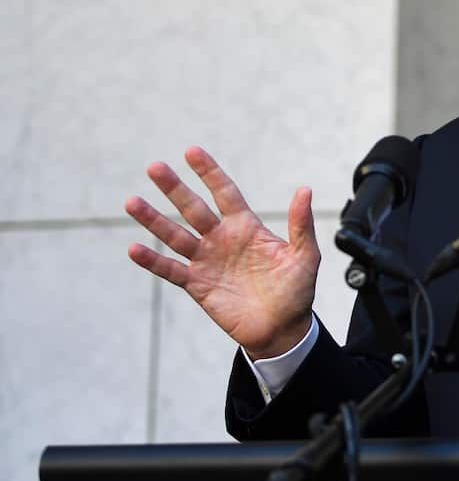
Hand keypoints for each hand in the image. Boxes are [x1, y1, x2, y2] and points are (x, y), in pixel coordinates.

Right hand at [125, 147, 319, 358]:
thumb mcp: (304, 255)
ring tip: (131, 202)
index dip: (209, 172)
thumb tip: (305, 190)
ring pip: (175, 235)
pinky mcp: (197, 285)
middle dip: (174, 188)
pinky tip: (134, 248)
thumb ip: (300, 224)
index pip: (224, 193)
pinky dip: (153, 260)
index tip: (192, 151)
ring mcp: (207, 261)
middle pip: (193, 208)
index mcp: (246, 227)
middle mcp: (222, 239)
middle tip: (154, 167)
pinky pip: (171, 270)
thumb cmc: (296, 290)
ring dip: (154, 220)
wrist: (283, 329)